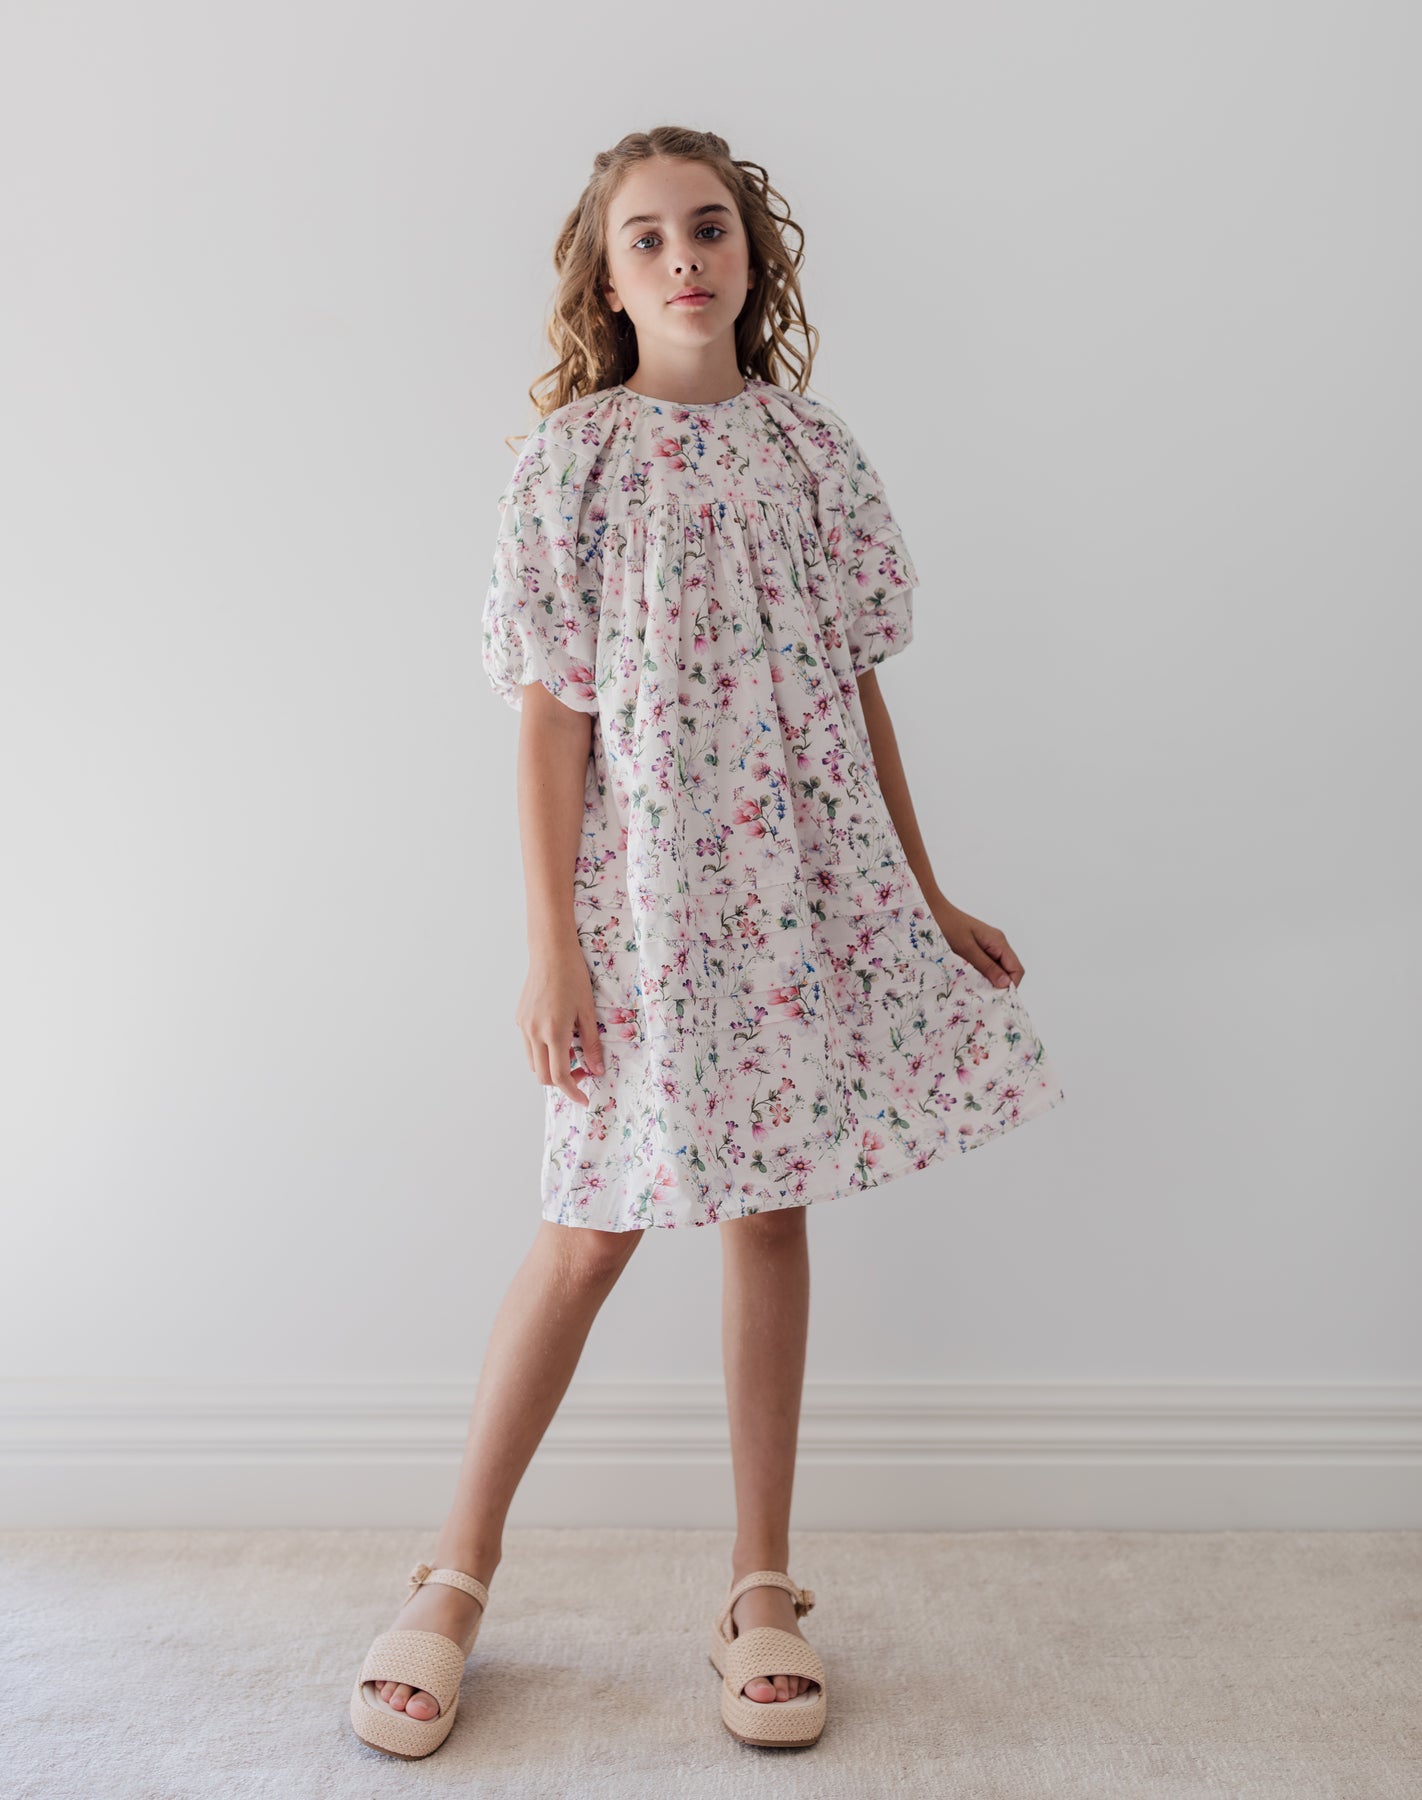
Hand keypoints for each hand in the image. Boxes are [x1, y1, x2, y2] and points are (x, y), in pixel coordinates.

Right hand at [515, 943, 604, 1106]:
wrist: (551, 952)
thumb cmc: (574, 977)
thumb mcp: (588, 1011)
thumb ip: (591, 1044)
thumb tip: (597, 1069)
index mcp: (553, 1032)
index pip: (559, 1075)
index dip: (572, 1091)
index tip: (583, 1098)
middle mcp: (534, 1032)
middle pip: (542, 1075)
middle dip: (562, 1081)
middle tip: (583, 1070)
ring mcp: (523, 1025)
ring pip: (533, 1062)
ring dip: (551, 1066)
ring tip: (571, 1050)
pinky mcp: (520, 1018)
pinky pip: (529, 1045)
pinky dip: (543, 1050)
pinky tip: (558, 1035)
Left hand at [925, 890, 1023, 990]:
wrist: (933, 911)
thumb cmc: (948, 926)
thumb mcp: (967, 949)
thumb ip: (986, 966)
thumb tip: (1006, 984)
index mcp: (999, 942)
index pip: (1016, 969)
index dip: (1011, 985)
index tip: (998, 998)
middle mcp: (997, 943)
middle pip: (1009, 970)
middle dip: (1001, 984)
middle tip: (985, 997)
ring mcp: (988, 945)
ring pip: (998, 968)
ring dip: (990, 980)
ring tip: (977, 990)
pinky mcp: (979, 947)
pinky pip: (987, 964)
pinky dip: (982, 973)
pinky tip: (971, 979)